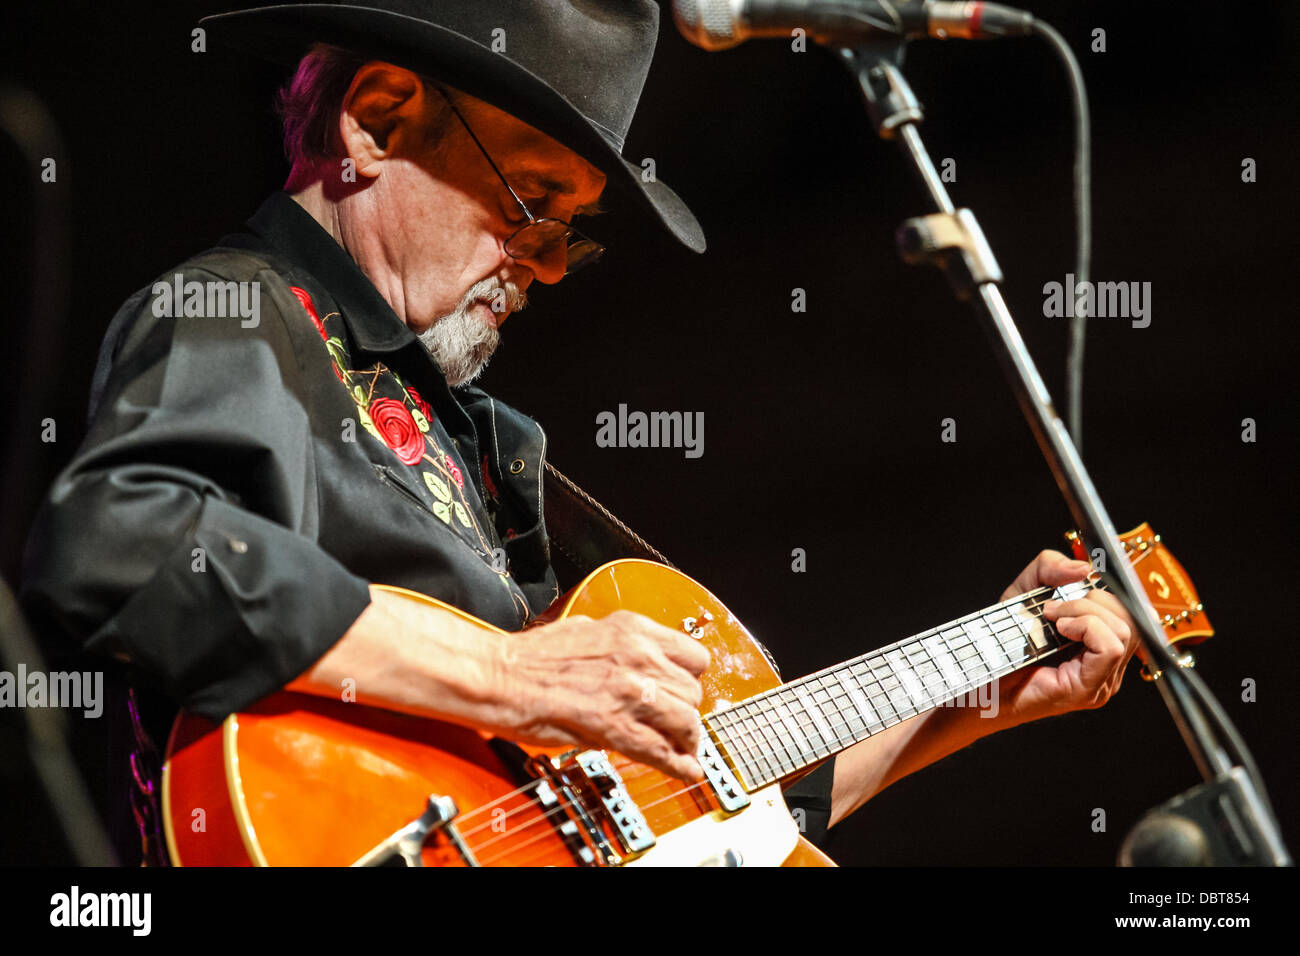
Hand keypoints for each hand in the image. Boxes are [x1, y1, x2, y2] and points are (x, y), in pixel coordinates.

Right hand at [495, 610, 710, 782]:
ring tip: (679, 749)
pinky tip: (684, 770)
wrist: (498, 676)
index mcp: (631, 629)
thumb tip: (640, 665)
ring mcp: (628, 691)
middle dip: (687, 711)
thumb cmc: (530, 657)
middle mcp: (638, 655)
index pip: (693, 655)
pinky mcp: (614, 726)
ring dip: (684, 739)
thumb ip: (623, 648)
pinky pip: (662, 750)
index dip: (691, 678)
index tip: (685, 690)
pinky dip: (678, 765)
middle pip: (693, 691)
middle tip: (677, 725)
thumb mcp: (588, 632)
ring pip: (686, 721)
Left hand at [991, 549, 1139, 727]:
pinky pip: (1110, 647)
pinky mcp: (1088, 690)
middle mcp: (1109, 666)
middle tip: (1052, 609)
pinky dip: (1086, 627)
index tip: (1065, 595)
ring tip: (1053, 620)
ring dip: (1084, 612)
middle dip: (1090, 601)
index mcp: (1102, 645)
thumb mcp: (1026, 590)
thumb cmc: (1003, 641)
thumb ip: (1051, 567)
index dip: (1102, 593)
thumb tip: (1083, 568)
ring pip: (1123, 630)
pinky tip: (1060, 630)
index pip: (1130, 611)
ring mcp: (1102, 681)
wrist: (979, 676)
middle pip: (1130, 618)